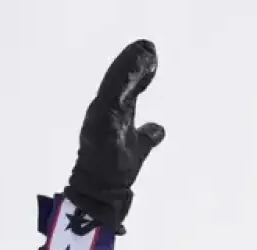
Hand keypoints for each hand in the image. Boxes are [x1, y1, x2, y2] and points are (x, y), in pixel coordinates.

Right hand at [63, 39, 166, 234]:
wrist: (99, 195)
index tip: (150, 55)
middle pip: (118, 81)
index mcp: (112, 114)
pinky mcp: (98, 127)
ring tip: (143, 52)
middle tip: (149, 47)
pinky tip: (132, 77)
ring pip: (113, 87)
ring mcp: (98, 119)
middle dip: (132, 63)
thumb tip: (158, 128)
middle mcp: (102, 112)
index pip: (126, 87)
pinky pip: (110, 102)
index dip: (138, 71)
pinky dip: (120, 88)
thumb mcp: (137, 148)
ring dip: (127, 68)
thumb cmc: (113, 173)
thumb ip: (146, 137)